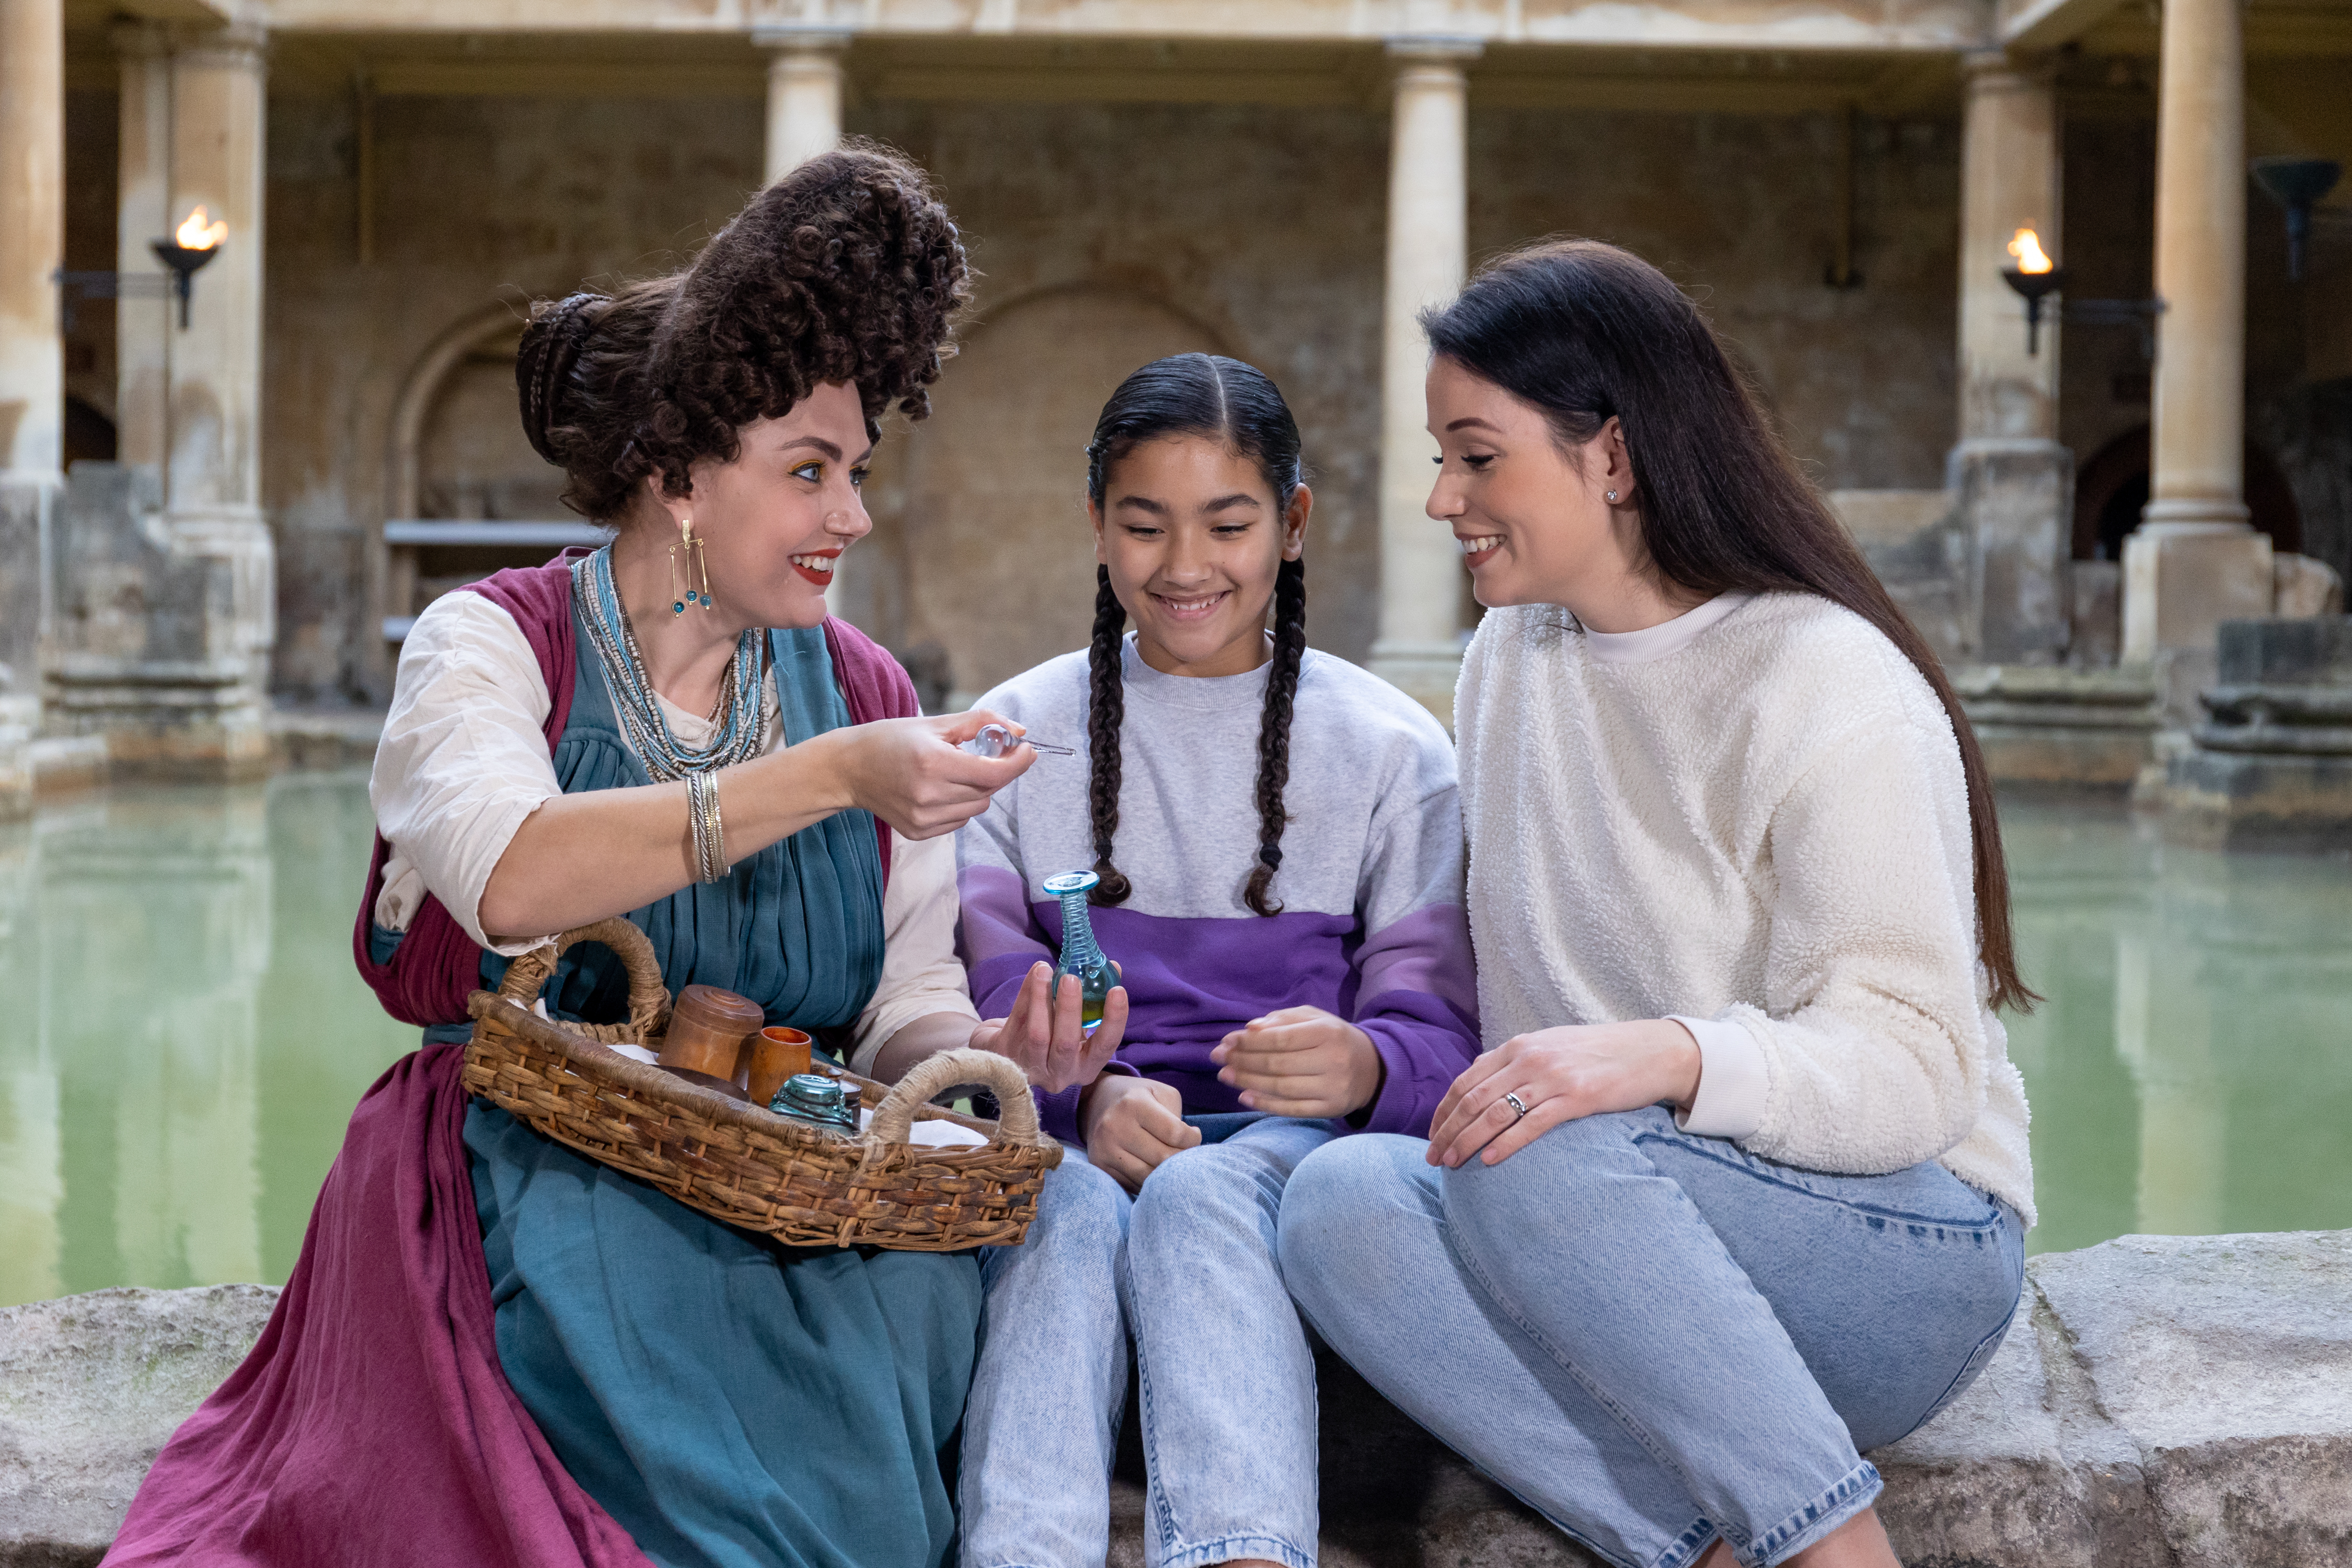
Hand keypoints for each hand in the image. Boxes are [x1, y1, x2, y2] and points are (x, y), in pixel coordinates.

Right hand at [824, 710, 1031, 839]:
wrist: (848, 769)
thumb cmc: (891, 739)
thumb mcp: (934, 722)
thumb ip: (980, 723)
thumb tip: (1020, 731)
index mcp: (933, 762)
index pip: (993, 772)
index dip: (1017, 762)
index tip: (1028, 750)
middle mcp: (928, 795)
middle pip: (989, 789)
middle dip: (997, 771)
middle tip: (988, 753)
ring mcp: (923, 818)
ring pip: (978, 807)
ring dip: (979, 788)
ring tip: (956, 771)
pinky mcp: (919, 832)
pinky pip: (961, 819)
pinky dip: (962, 804)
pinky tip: (941, 789)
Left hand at [969, 961, 1128, 1092]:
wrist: (1011, 1051)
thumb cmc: (1054, 1034)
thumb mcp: (1077, 1023)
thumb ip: (1095, 998)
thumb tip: (1112, 967)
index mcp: (1085, 1066)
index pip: (1105, 1047)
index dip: (1113, 1020)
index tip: (1117, 990)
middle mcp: (1059, 1074)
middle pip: (1066, 1044)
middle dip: (1069, 1009)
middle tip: (1071, 978)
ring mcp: (1031, 1068)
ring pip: (1038, 1035)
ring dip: (1041, 998)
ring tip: (1044, 969)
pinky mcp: (1007, 1056)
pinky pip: (1018, 1021)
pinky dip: (1026, 993)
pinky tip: (1035, 972)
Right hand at [1080, 1076, 1199, 1192]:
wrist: (1097, 1101)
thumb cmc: (1138, 1097)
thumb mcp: (1161, 1093)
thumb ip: (1177, 1116)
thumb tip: (1187, 1148)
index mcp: (1134, 1103)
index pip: (1175, 1133)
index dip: (1193, 1139)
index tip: (1194, 1136)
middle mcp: (1115, 1126)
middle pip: (1162, 1158)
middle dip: (1182, 1159)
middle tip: (1186, 1153)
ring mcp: (1104, 1148)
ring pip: (1148, 1177)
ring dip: (1166, 1175)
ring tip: (1171, 1163)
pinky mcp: (1099, 1165)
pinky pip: (1133, 1185)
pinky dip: (1148, 1182)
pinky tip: (1153, 1168)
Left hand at [1209, 1006, 1383, 1118]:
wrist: (1372, 1069)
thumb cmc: (1333, 1039)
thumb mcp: (1314, 1019)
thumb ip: (1282, 1019)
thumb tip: (1250, 1028)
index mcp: (1327, 1032)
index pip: (1280, 1039)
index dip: (1249, 1041)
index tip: (1226, 1041)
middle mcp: (1332, 1061)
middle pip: (1277, 1064)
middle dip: (1242, 1060)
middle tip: (1218, 1058)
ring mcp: (1332, 1088)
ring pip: (1281, 1087)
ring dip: (1247, 1082)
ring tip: (1225, 1075)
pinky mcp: (1330, 1109)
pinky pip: (1292, 1108)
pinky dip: (1265, 1104)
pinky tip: (1245, 1096)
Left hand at [1426, 1020, 1701, 1169]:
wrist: (1650, 1051)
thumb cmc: (1598, 1053)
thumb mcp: (1549, 1046)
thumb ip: (1514, 1061)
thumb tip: (1479, 1078)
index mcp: (1517, 1046)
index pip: (1465, 1081)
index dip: (1443, 1111)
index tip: (1432, 1136)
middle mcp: (1528, 1058)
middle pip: (1472, 1099)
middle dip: (1447, 1131)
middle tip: (1433, 1159)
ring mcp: (1552, 1077)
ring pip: (1494, 1113)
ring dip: (1467, 1141)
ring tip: (1452, 1164)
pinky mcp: (1577, 1098)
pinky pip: (1532, 1124)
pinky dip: (1506, 1144)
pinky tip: (1490, 1160)